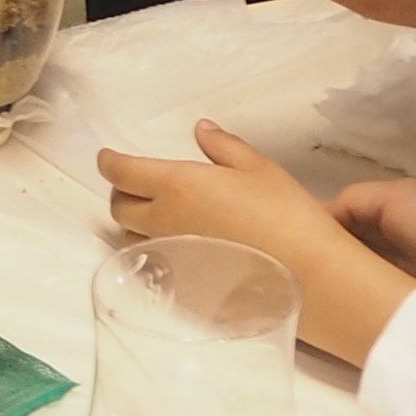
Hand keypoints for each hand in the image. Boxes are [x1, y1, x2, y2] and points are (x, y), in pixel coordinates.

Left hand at [96, 118, 415, 365]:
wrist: (306, 272)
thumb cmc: (284, 212)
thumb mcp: (258, 168)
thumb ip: (223, 146)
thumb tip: (201, 129)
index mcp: (177, 185)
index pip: (121, 172)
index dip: (109, 162)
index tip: (108, 157)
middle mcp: (164, 222)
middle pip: (118, 208)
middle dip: (121, 193)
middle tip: (138, 185)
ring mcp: (172, 257)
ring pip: (133, 238)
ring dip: (136, 224)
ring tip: (159, 215)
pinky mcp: (184, 285)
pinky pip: (156, 264)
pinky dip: (158, 251)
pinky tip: (181, 247)